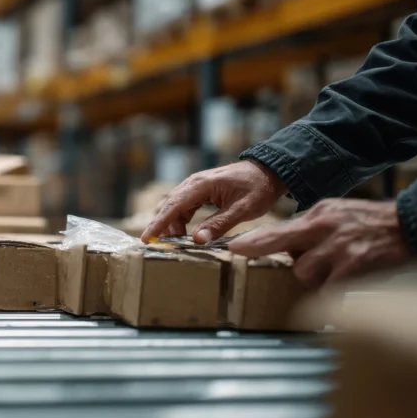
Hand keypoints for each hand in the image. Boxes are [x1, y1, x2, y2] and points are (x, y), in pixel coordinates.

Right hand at [142, 160, 287, 243]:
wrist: (269, 171)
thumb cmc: (258, 188)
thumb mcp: (241, 210)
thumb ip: (218, 225)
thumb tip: (197, 241)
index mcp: (201, 185)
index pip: (173, 206)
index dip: (159, 224)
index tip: (146, 238)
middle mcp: (194, 183)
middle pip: (169, 206)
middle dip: (162, 226)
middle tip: (158, 246)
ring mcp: (196, 186)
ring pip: (175, 207)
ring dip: (173, 225)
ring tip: (177, 242)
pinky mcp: (201, 191)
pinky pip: (184, 206)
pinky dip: (181, 220)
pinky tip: (186, 233)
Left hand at [228, 199, 416, 287]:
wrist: (408, 226)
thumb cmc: (368, 221)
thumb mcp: (334, 213)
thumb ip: (309, 227)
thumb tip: (285, 244)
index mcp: (317, 215)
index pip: (279, 230)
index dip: (256, 242)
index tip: (235, 248)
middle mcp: (324, 229)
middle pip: (288, 252)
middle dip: (288, 263)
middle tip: (296, 263)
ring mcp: (339, 249)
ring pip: (305, 274)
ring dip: (315, 278)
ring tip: (336, 269)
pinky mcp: (354, 268)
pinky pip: (330, 289)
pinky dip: (334, 291)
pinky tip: (346, 282)